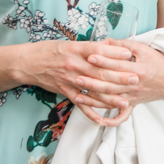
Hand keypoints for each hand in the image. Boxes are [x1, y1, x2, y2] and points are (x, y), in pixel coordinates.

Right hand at [19, 40, 142, 126]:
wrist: (28, 63)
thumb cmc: (50, 50)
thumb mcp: (69, 43)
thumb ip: (89, 47)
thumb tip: (109, 45)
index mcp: (76, 49)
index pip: (99, 50)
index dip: (115, 53)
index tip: (130, 55)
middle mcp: (74, 64)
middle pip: (100, 72)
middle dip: (119, 77)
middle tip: (135, 79)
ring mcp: (69, 79)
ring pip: (93, 91)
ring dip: (110, 98)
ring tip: (125, 102)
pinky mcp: (64, 91)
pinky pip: (80, 104)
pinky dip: (91, 113)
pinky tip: (102, 119)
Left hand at [86, 38, 163, 124]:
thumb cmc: (158, 62)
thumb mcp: (143, 48)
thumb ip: (123, 44)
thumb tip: (104, 41)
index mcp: (139, 69)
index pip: (117, 66)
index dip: (103, 61)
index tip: (89, 56)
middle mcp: (135, 85)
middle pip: (111, 85)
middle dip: (92, 82)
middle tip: (77, 77)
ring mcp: (133, 97)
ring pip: (111, 100)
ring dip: (93, 100)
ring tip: (78, 97)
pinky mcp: (133, 104)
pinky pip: (121, 116)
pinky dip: (111, 120)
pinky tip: (98, 121)